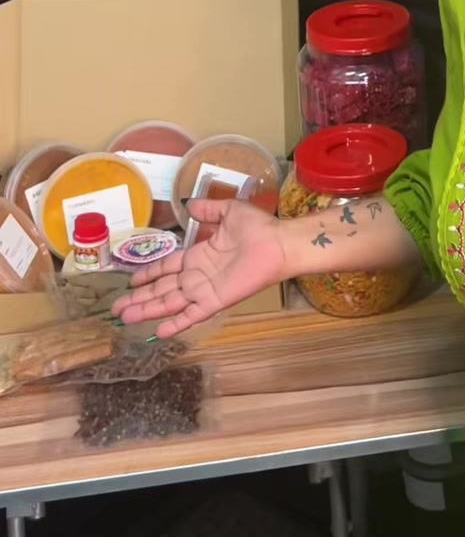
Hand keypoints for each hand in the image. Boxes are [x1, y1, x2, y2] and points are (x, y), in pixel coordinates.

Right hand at [113, 199, 287, 338]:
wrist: (278, 243)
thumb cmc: (257, 228)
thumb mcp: (228, 212)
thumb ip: (208, 210)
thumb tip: (189, 205)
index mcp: (198, 256)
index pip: (166, 268)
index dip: (148, 275)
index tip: (130, 282)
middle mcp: (197, 276)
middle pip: (161, 290)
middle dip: (139, 298)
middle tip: (116, 308)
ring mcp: (204, 290)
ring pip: (169, 303)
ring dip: (147, 310)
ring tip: (125, 318)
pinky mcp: (215, 301)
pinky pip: (192, 315)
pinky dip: (176, 324)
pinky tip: (158, 332)